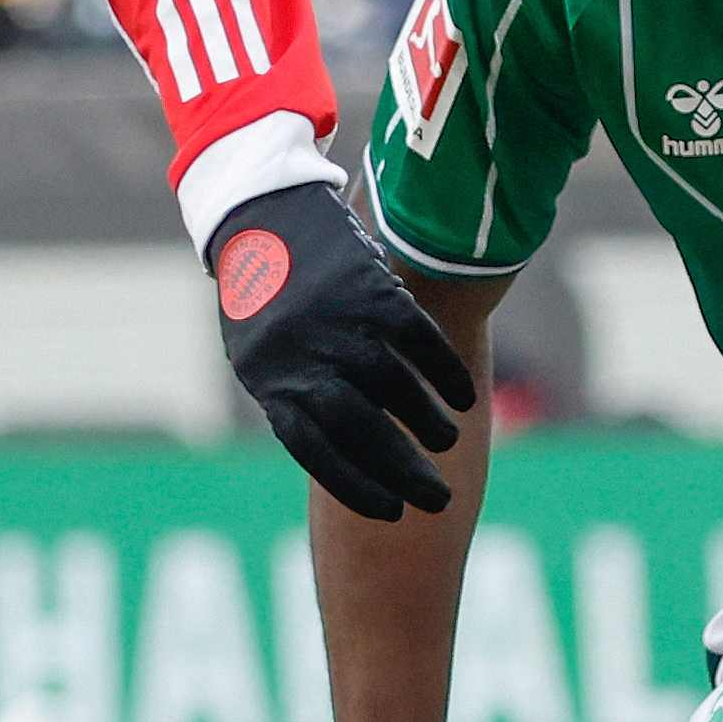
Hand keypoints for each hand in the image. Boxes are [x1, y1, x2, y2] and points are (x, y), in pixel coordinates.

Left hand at [211, 176, 472, 517]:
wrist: (259, 208)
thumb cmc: (262, 296)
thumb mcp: (260, 355)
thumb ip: (298, 401)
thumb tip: (350, 458)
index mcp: (270, 381)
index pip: (317, 451)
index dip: (357, 486)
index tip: (393, 513)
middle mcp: (304, 355)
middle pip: (362, 428)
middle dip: (404, 470)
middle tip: (436, 499)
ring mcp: (339, 321)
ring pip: (394, 388)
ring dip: (426, 423)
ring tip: (445, 442)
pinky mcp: (372, 288)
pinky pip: (418, 342)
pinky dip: (445, 374)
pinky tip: (462, 399)